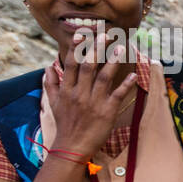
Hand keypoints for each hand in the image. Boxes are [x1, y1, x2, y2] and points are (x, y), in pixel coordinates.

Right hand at [44, 26, 138, 155]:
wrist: (71, 147)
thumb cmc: (65, 125)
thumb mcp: (53, 104)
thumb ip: (50, 84)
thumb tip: (48, 67)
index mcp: (67, 90)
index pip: (71, 63)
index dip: (77, 47)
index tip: (82, 33)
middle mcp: (79, 93)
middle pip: (88, 66)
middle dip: (96, 49)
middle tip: (106, 34)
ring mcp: (93, 102)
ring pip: (103, 77)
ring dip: (112, 61)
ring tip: (121, 48)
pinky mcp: (106, 112)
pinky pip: (117, 95)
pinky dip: (126, 85)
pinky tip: (134, 75)